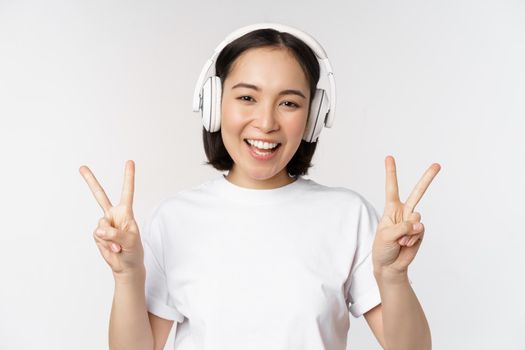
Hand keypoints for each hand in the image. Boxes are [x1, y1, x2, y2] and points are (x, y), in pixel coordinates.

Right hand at [79, 160, 144, 277]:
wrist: (126, 264)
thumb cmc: (134, 250)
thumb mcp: (131, 241)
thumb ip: (116, 234)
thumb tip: (99, 230)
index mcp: (126, 212)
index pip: (127, 191)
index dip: (128, 177)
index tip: (130, 161)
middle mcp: (114, 214)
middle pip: (100, 195)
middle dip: (90, 181)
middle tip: (81, 167)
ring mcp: (105, 224)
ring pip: (101, 225)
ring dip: (110, 238)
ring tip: (119, 245)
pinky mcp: (98, 234)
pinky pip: (98, 236)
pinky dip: (105, 243)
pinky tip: (113, 248)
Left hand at [372, 155, 440, 276]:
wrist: (390, 265)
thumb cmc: (382, 248)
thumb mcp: (385, 235)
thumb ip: (402, 227)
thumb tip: (419, 224)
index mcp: (391, 209)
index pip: (391, 188)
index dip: (391, 173)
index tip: (389, 157)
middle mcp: (404, 212)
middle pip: (417, 193)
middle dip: (428, 179)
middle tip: (437, 165)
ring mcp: (413, 222)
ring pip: (417, 217)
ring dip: (407, 232)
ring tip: (399, 241)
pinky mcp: (420, 232)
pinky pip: (420, 231)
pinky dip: (412, 239)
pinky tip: (406, 244)